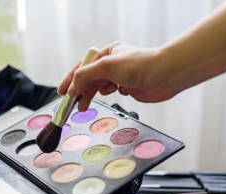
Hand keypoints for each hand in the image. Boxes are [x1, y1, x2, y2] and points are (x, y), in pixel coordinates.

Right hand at [57, 42, 179, 110]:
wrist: (164, 75)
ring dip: (90, 96)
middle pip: (89, 78)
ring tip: (83, 107)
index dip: (70, 80)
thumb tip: (73, 87)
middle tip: (70, 104)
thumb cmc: (138, 65)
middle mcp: (112, 64)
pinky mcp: (128, 87)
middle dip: (79, 91)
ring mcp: (120, 76)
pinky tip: (108, 96)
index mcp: (106, 53)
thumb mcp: (106, 66)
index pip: (82, 67)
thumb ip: (86, 76)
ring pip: (99, 87)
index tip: (61, 92)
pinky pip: (111, 92)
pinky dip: (107, 95)